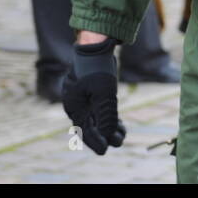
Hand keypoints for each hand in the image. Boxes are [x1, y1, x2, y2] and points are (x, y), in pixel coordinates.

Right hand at [61, 37, 125, 155]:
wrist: (95, 46)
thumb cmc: (97, 68)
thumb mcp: (104, 93)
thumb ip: (106, 114)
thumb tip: (107, 135)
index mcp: (74, 106)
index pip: (85, 130)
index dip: (96, 141)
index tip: (105, 150)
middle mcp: (76, 104)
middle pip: (90, 126)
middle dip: (105, 135)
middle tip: (119, 142)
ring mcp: (82, 98)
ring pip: (95, 118)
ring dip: (108, 127)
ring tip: (122, 134)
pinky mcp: (91, 92)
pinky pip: (98, 110)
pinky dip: (108, 117)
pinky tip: (119, 123)